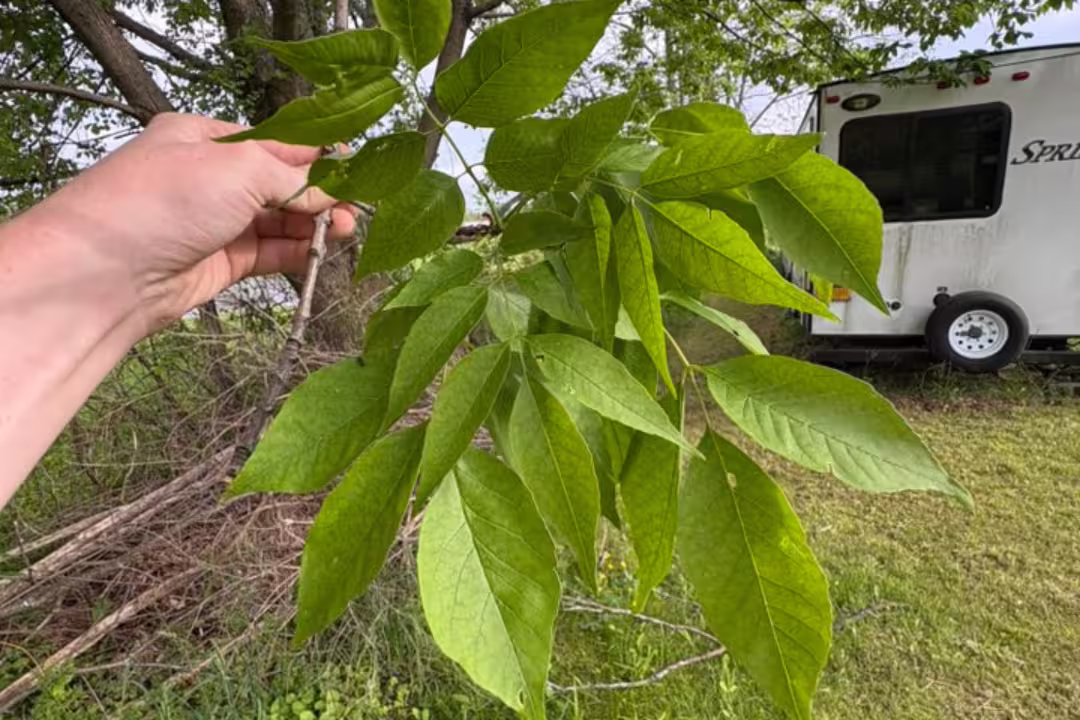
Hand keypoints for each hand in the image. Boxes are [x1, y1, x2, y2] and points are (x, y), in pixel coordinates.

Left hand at [35, 112, 356, 333]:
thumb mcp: (237, 168)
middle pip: (282, 182)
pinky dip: (298, 252)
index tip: (357, 167)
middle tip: (354, 208)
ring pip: (280, 220)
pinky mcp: (222, 262)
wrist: (104, 274)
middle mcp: (210, 178)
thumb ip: (293, 178)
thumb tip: (333, 190)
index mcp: (205, 138)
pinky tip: (321, 252)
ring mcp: (215, 222)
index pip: (275, 141)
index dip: (318, 155)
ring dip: (314, 225)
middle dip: (320, 194)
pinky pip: (271, 252)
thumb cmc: (161, 202)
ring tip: (343, 232)